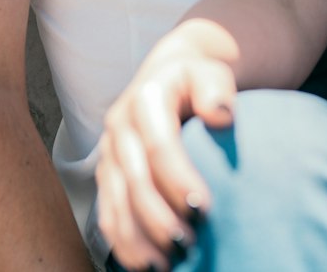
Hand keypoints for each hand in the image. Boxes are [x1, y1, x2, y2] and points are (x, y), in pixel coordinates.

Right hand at [96, 32, 237, 269]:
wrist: (170, 76)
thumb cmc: (200, 80)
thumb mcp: (212, 73)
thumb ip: (217, 89)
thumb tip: (221, 115)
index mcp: (145, 98)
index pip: (159, 145)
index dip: (178, 179)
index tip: (204, 209)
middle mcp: (119, 126)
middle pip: (135, 181)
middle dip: (160, 218)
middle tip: (190, 244)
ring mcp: (109, 153)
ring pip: (115, 204)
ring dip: (139, 240)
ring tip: (168, 265)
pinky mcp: (106, 176)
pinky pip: (107, 215)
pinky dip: (124, 244)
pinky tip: (147, 265)